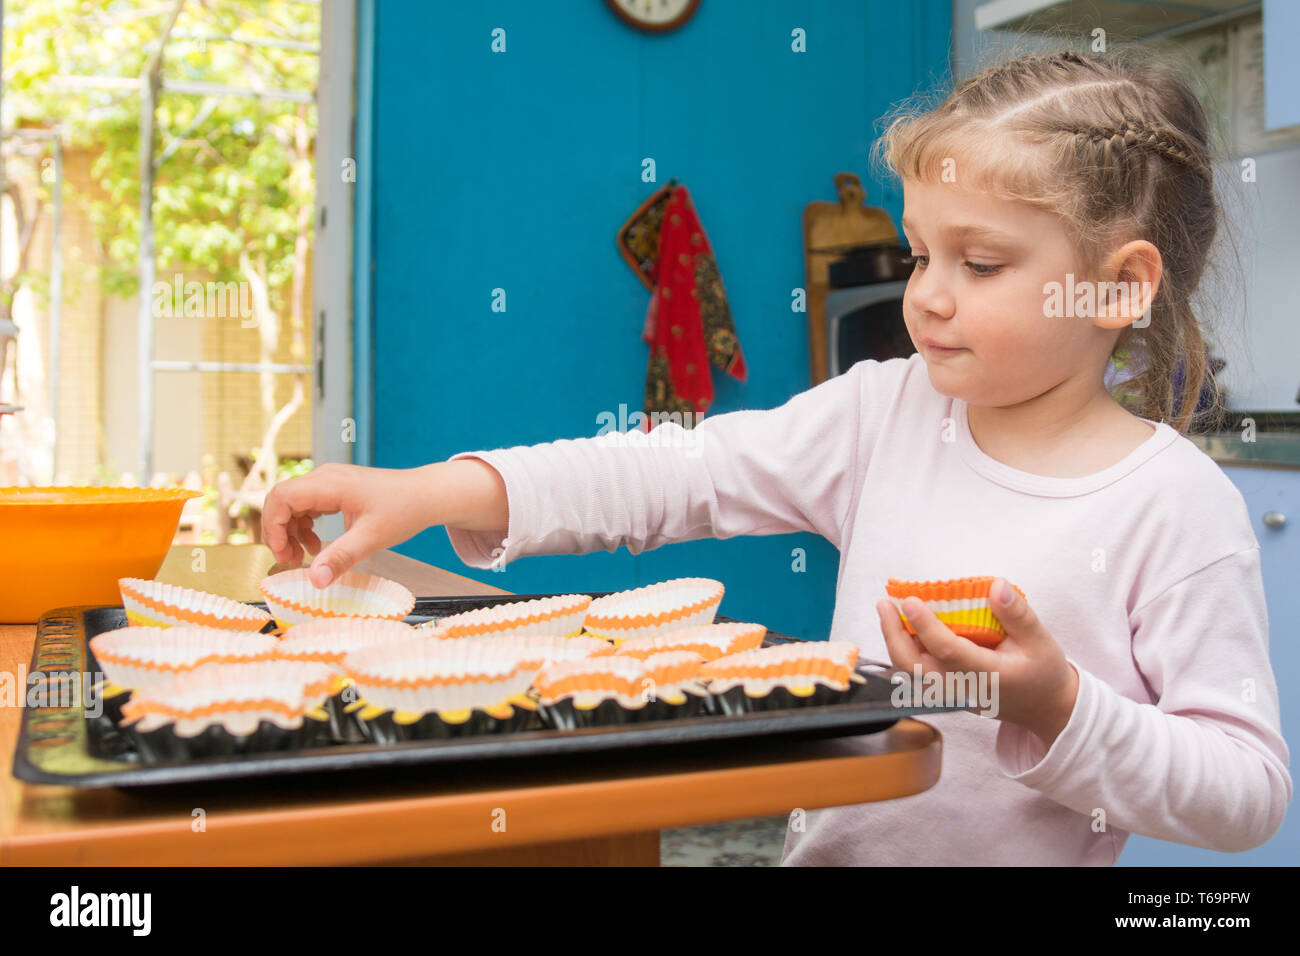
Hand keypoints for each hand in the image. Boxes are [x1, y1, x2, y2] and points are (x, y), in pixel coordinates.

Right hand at [261, 462, 437, 588]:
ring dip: (292, 531)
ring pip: (293, 504)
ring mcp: (330, 482)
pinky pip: (308, 505)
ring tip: (303, 557)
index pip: (281, 497)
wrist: (427, 495)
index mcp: (329, 484)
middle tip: (290, 560)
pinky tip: (318, 546)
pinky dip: (305, 526)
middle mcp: (325, 477)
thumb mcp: (372, 538)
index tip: (283, 554)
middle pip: (282, 499)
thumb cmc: (403, 511)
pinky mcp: (336, 490)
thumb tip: (315, 581)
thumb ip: (341, 558)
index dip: (273, 526)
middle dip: (279, 531)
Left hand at [876, 578, 1079, 745]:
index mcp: (988, 675)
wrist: (1044, 707)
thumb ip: (1017, 614)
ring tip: (887, 611)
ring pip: (910, 673)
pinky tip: (901, 627)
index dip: (926, 626)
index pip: (948, 651)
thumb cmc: (1042, 670)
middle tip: (885, 604)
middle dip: (894, 635)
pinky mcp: (945, 694)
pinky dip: (903, 651)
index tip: (910, 601)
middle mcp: (963, 688)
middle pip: (915, 668)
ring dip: (894, 642)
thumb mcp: (1040, 639)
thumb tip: (996, 585)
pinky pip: (916, 674)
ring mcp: (951, 695)